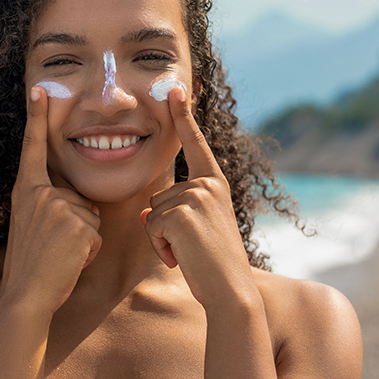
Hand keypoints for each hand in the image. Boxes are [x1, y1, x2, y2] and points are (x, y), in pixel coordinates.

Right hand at [0, 85, 101, 315]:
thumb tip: (82, 206)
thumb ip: (51, 206)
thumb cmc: (32, 265)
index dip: (36, 117)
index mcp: (26, 190)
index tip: (38, 89)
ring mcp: (59, 208)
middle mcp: (40, 194)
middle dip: (77, 223)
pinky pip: (96, 234)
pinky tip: (69, 261)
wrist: (26, 295)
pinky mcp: (77, 225)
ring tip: (60, 254)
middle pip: (79, 197)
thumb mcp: (32, 225)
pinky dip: (89, 251)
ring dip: (83, 239)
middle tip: (53, 247)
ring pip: (90, 216)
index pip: (33, 148)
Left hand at [141, 86, 257, 307]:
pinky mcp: (181, 213)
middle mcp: (206, 184)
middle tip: (192, 248)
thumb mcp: (196, 230)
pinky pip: (151, 227)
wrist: (230, 291)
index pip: (195, 144)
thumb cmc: (213, 265)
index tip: (175, 87)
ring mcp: (194, 196)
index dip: (183, 115)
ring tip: (190, 253)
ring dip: (162, 239)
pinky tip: (183, 258)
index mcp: (214, 183)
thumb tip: (148, 214)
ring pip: (153, 213)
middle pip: (159, 196)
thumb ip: (177, 212)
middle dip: (165, 227)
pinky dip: (161, 248)